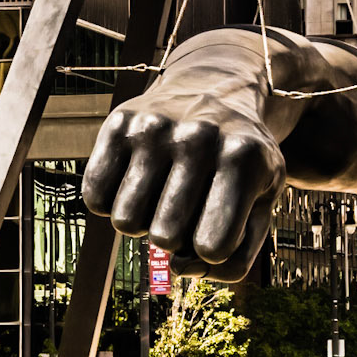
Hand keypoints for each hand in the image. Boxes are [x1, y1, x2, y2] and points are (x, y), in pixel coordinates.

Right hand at [82, 86, 285, 281]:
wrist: (215, 88)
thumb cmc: (240, 159)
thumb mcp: (262, 201)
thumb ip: (238, 257)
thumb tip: (183, 268)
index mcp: (243, 158)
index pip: (212, 247)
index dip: (210, 251)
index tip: (216, 227)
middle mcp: (197, 137)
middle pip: (165, 237)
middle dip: (176, 236)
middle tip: (187, 205)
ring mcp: (154, 127)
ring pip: (125, 222)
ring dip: (142, 221)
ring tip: (162, 192)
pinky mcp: (118, 123)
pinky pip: (94, 197)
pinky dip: (110, 203)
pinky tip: (135, 181)